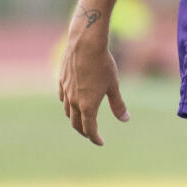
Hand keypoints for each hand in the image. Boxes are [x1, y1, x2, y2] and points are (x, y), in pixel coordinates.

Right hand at [58, 27, 129, 145]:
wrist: (85, 44)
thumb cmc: (103, 64)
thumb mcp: (113, 85)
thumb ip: (118, 104)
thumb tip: (125, 120)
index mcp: (88, 106)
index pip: (90, 129)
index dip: (95, 138)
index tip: (101, 142)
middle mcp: (74, 102)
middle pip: (76, 124)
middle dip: (84, 131)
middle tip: (91, 134)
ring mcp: (65, 92)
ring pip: (68, 112)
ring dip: (75, 119)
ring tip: (82, 119)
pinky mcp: (61, 81)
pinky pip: (62, 98)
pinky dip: (67, 105)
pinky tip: (71, 101)